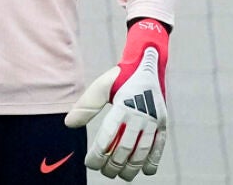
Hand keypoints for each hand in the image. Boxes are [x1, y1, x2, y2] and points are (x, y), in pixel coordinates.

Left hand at [65, 18, 169, 180]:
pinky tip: (145, 172)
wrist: (149, 60)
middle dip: (112, 165)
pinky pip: (160, 145)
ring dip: (131, 168)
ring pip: (142, 151)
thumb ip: (86, 104)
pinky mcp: (163, 122)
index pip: (108, 137)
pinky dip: (154, 160)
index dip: (98, 154)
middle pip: (125, 148)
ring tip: (121, 175)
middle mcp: (140, 113)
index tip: (90, 163)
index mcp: (123, 104)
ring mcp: (154, 119)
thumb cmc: (122, 75)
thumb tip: (69, 124)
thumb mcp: (103, 85)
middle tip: (103, 171)